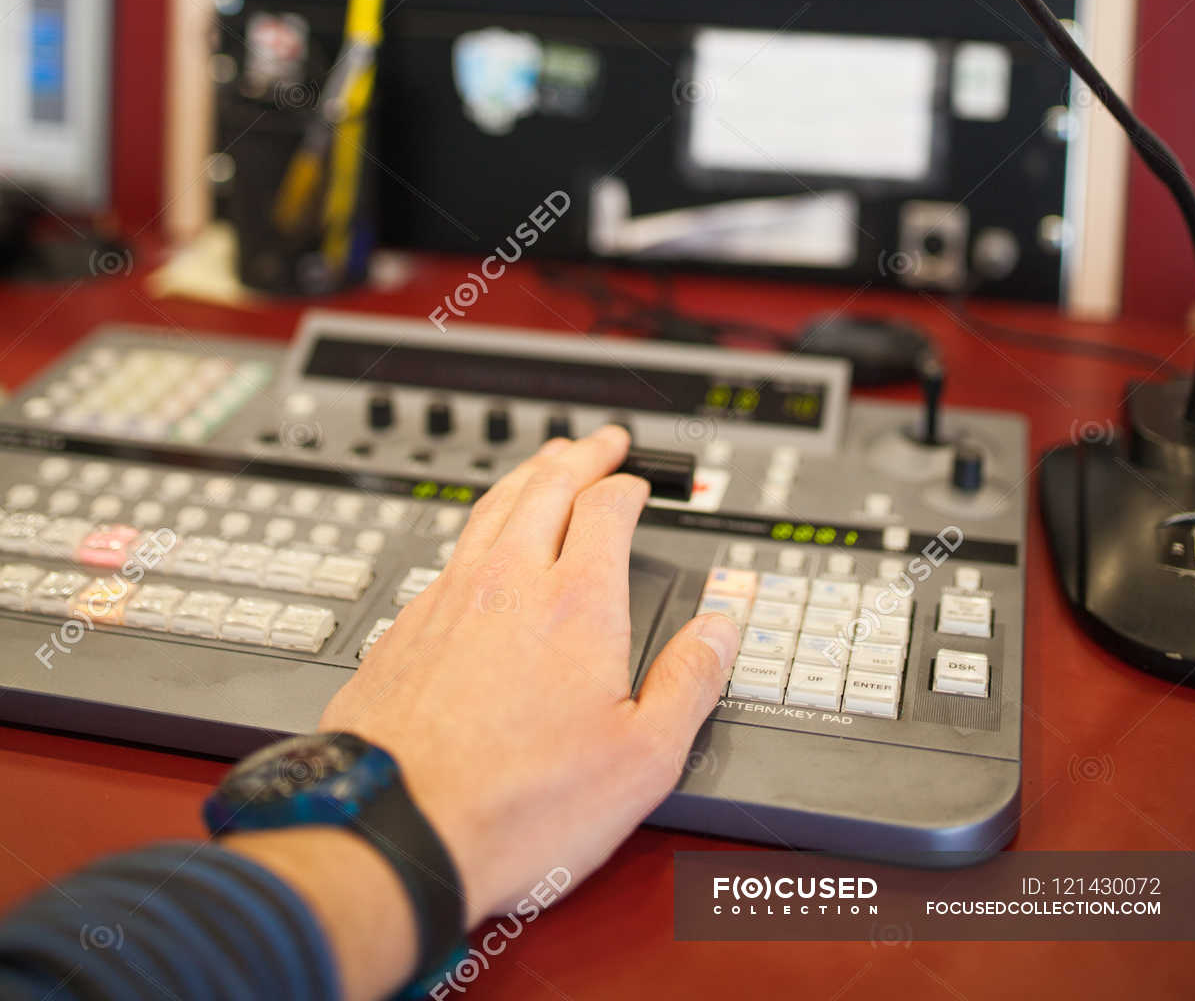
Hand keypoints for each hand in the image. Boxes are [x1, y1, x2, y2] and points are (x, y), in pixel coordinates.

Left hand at [319, 423, 740, 926]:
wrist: (397, 830)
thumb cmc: (516, 806)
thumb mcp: (641, 760)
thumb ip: (689, 683)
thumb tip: (721, 629)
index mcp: (576, 604)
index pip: (606, 509)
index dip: (627, 486)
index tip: (637, 483)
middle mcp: (509, 582)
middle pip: (546, 486)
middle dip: (579, 455)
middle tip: (599, 441)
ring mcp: (451, 597)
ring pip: (493, 506)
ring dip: (528, 473)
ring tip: (545, 462)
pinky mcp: (408, 624)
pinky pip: (454, 546)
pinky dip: (482, 521)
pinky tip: (484, 540)